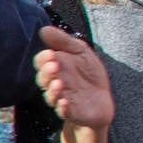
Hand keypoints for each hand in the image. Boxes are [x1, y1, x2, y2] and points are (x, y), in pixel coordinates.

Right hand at [34, 23, 113, 142]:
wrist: (102, 101)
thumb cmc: (89, 75)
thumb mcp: (81, 52)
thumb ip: (64, 41)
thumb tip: (44, 29)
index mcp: (55, 67)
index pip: (41, 62)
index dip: (43, 59)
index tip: (51, 53)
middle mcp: (55, 83)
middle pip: (43, 79)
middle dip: (47, 72)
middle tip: (54, 65)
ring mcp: (62, 98)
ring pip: (51, 96)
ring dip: (53, 90)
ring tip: (59, 83)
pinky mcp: (71, 113)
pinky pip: (63, 112)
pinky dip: (62, 108)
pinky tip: (66, 102)